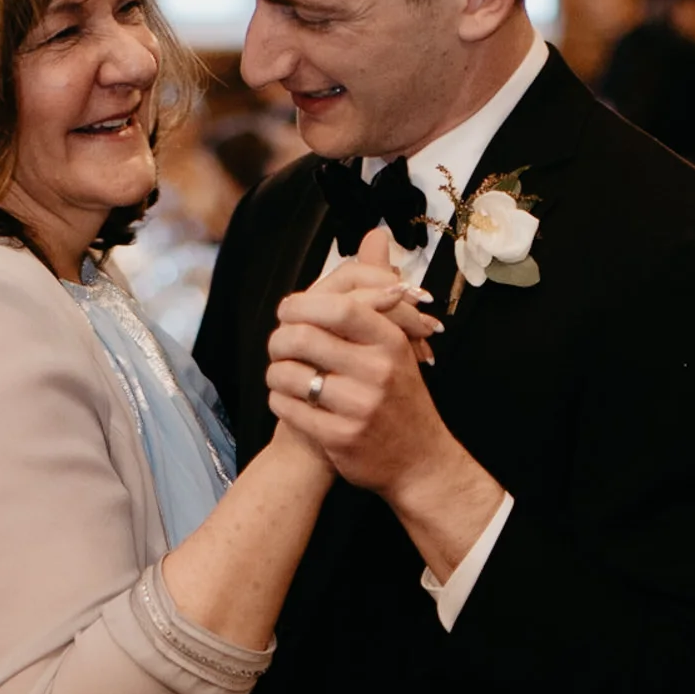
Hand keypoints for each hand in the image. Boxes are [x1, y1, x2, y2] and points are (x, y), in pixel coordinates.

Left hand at [266, 227, 451, 496]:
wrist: (420, 459)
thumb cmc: (400, 393)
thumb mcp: (398, 338)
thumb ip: (378, 288)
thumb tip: (374, 235)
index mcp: (390, 340)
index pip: (336, 307)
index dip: (301, 305)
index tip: (288, 312)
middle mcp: (377, 372)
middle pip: (303, 339)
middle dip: (279, 339)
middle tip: (279, 344)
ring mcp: (358, 407)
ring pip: (288, 375)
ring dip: (275, 372)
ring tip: (282, 373)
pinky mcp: (339, 438)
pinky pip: (288, 409)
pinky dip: (279, 400)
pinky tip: (289, 398)